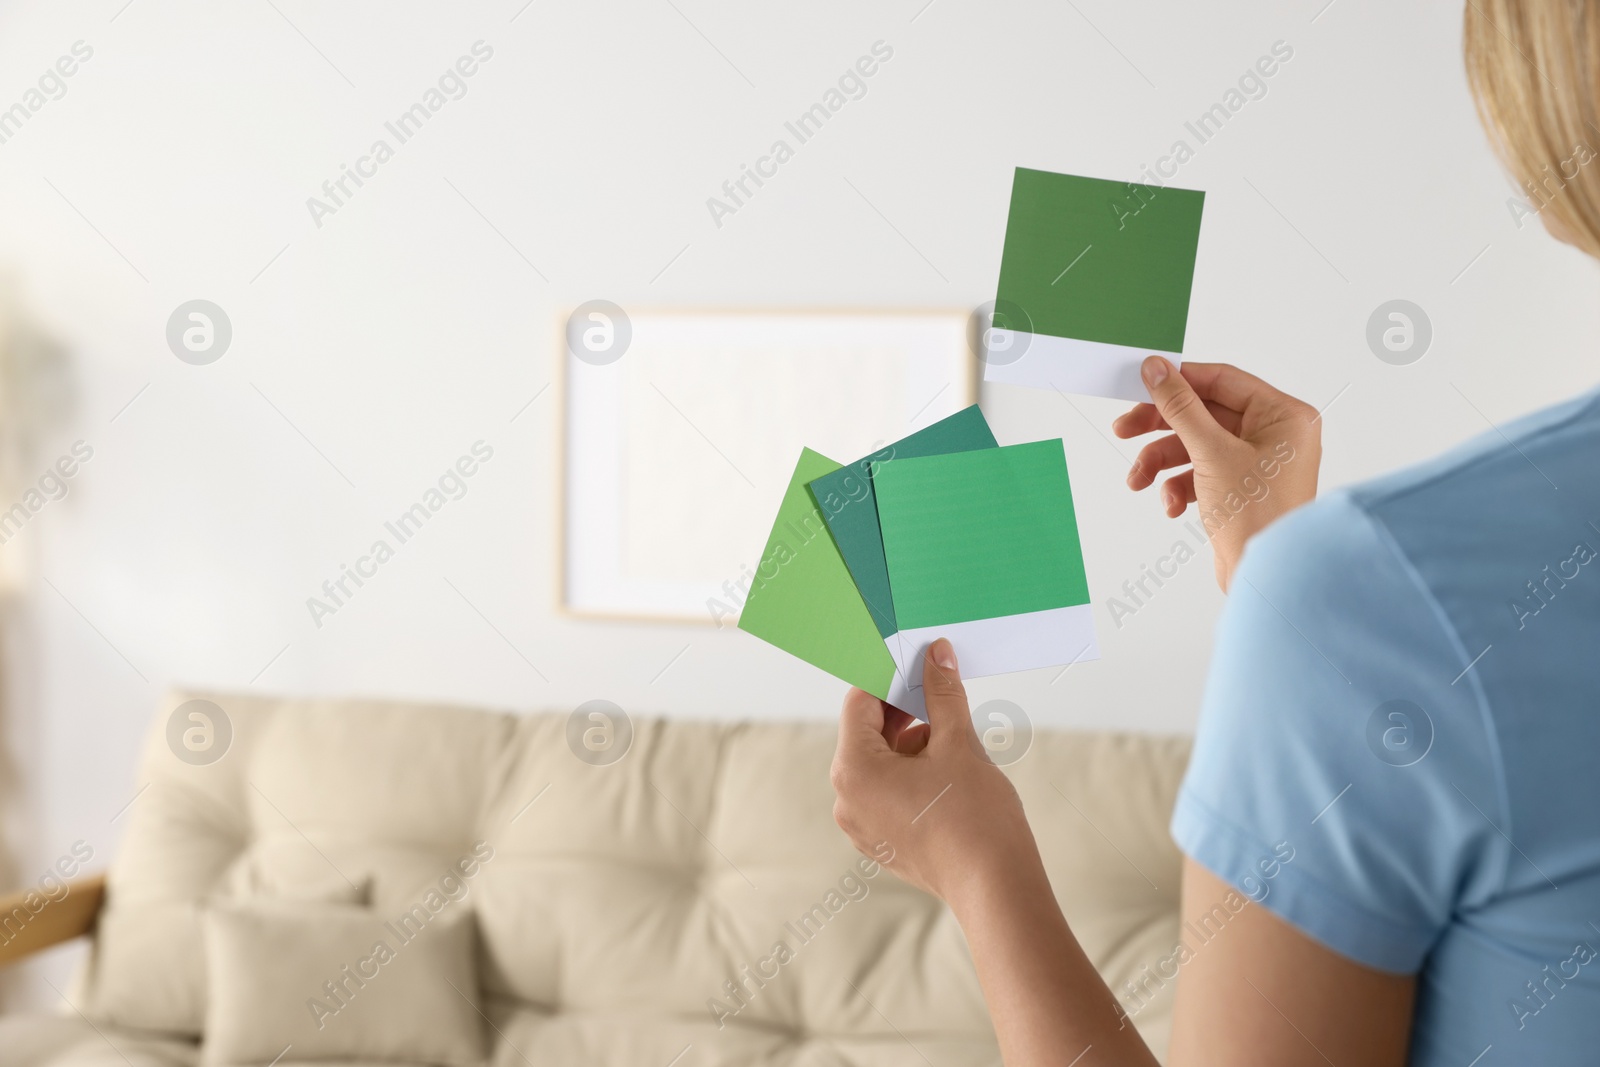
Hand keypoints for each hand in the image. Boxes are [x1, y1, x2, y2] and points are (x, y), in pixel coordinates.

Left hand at [830, 639, 1042, 910]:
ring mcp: (862, 825)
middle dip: (904, 711)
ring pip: (879, 764)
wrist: (996, 889)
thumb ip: (941, 694)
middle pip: (867, 734)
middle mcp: (847, 798)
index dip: (890, 679)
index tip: (920, 666)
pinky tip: (947, 770)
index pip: (860, 703)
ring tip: (953, 736)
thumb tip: (937, 655)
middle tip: (941, 693)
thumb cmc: (976, 818)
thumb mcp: (958, 743)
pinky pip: (887, 793)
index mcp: (854, 770)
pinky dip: (910, 773)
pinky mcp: (882, 842)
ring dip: (911, 742)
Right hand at [1114, 357, 1321, 590]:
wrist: (1264, 579)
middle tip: (1123, 429)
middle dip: (1161, 428)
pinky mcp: (1241, 489)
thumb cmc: (1257, 516)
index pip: (1222, 381)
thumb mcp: (1210, 452)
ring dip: (1162, 462)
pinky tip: (1172, 506)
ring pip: (1196, 446)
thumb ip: (1180, 407)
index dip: (1179, 382)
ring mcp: (1257, 463)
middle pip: (1203, 414)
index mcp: (1284, 416)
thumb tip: (1157, 369)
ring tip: (1138, 481)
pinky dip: (1179, 487)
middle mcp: (1275, 435)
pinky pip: (1201, 474)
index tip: (1141, 383)